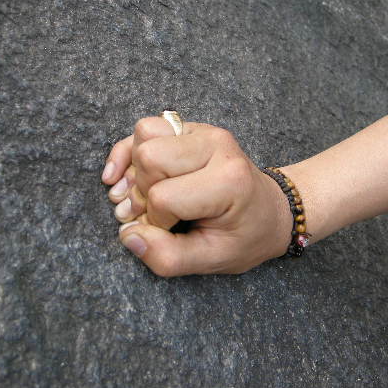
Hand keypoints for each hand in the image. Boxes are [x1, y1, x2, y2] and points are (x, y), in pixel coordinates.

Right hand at [101, 117, 292, 276]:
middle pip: (149, 156)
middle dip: (142, 191)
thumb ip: (168, 256)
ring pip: (144, 134)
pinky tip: (118, 177)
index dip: (155, 220)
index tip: (170, 230)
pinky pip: (146, 128)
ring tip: (145, 195)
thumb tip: (128, 235)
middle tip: (155, 212)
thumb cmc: (245, 236)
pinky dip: (127, 152)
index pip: (164, 196)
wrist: (269, 211)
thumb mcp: (213, 260)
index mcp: (229, 181)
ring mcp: (204, 132)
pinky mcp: (191, 128)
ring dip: (136, 170)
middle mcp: (217, 147)